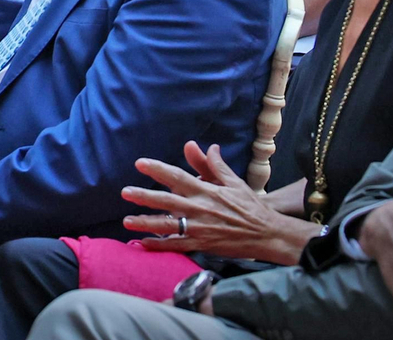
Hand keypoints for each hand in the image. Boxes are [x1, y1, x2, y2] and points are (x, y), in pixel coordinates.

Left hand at [121, 141, 315, 265]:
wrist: (266, 234)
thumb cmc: (250, 207)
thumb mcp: (234, 182)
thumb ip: (215, 165)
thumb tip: (207, 146)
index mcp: (206, 191)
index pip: (177, 177)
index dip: (157, 169)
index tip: (140, 163)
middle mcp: (200, 209)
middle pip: (166, 201)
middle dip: (144, 196)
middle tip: (125, 192)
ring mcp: (200, 229)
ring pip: (167, 226)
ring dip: (145, 223)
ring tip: (127, 221)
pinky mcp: (202, 245)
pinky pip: (177, 246)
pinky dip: (159, 246)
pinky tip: (143, 244)